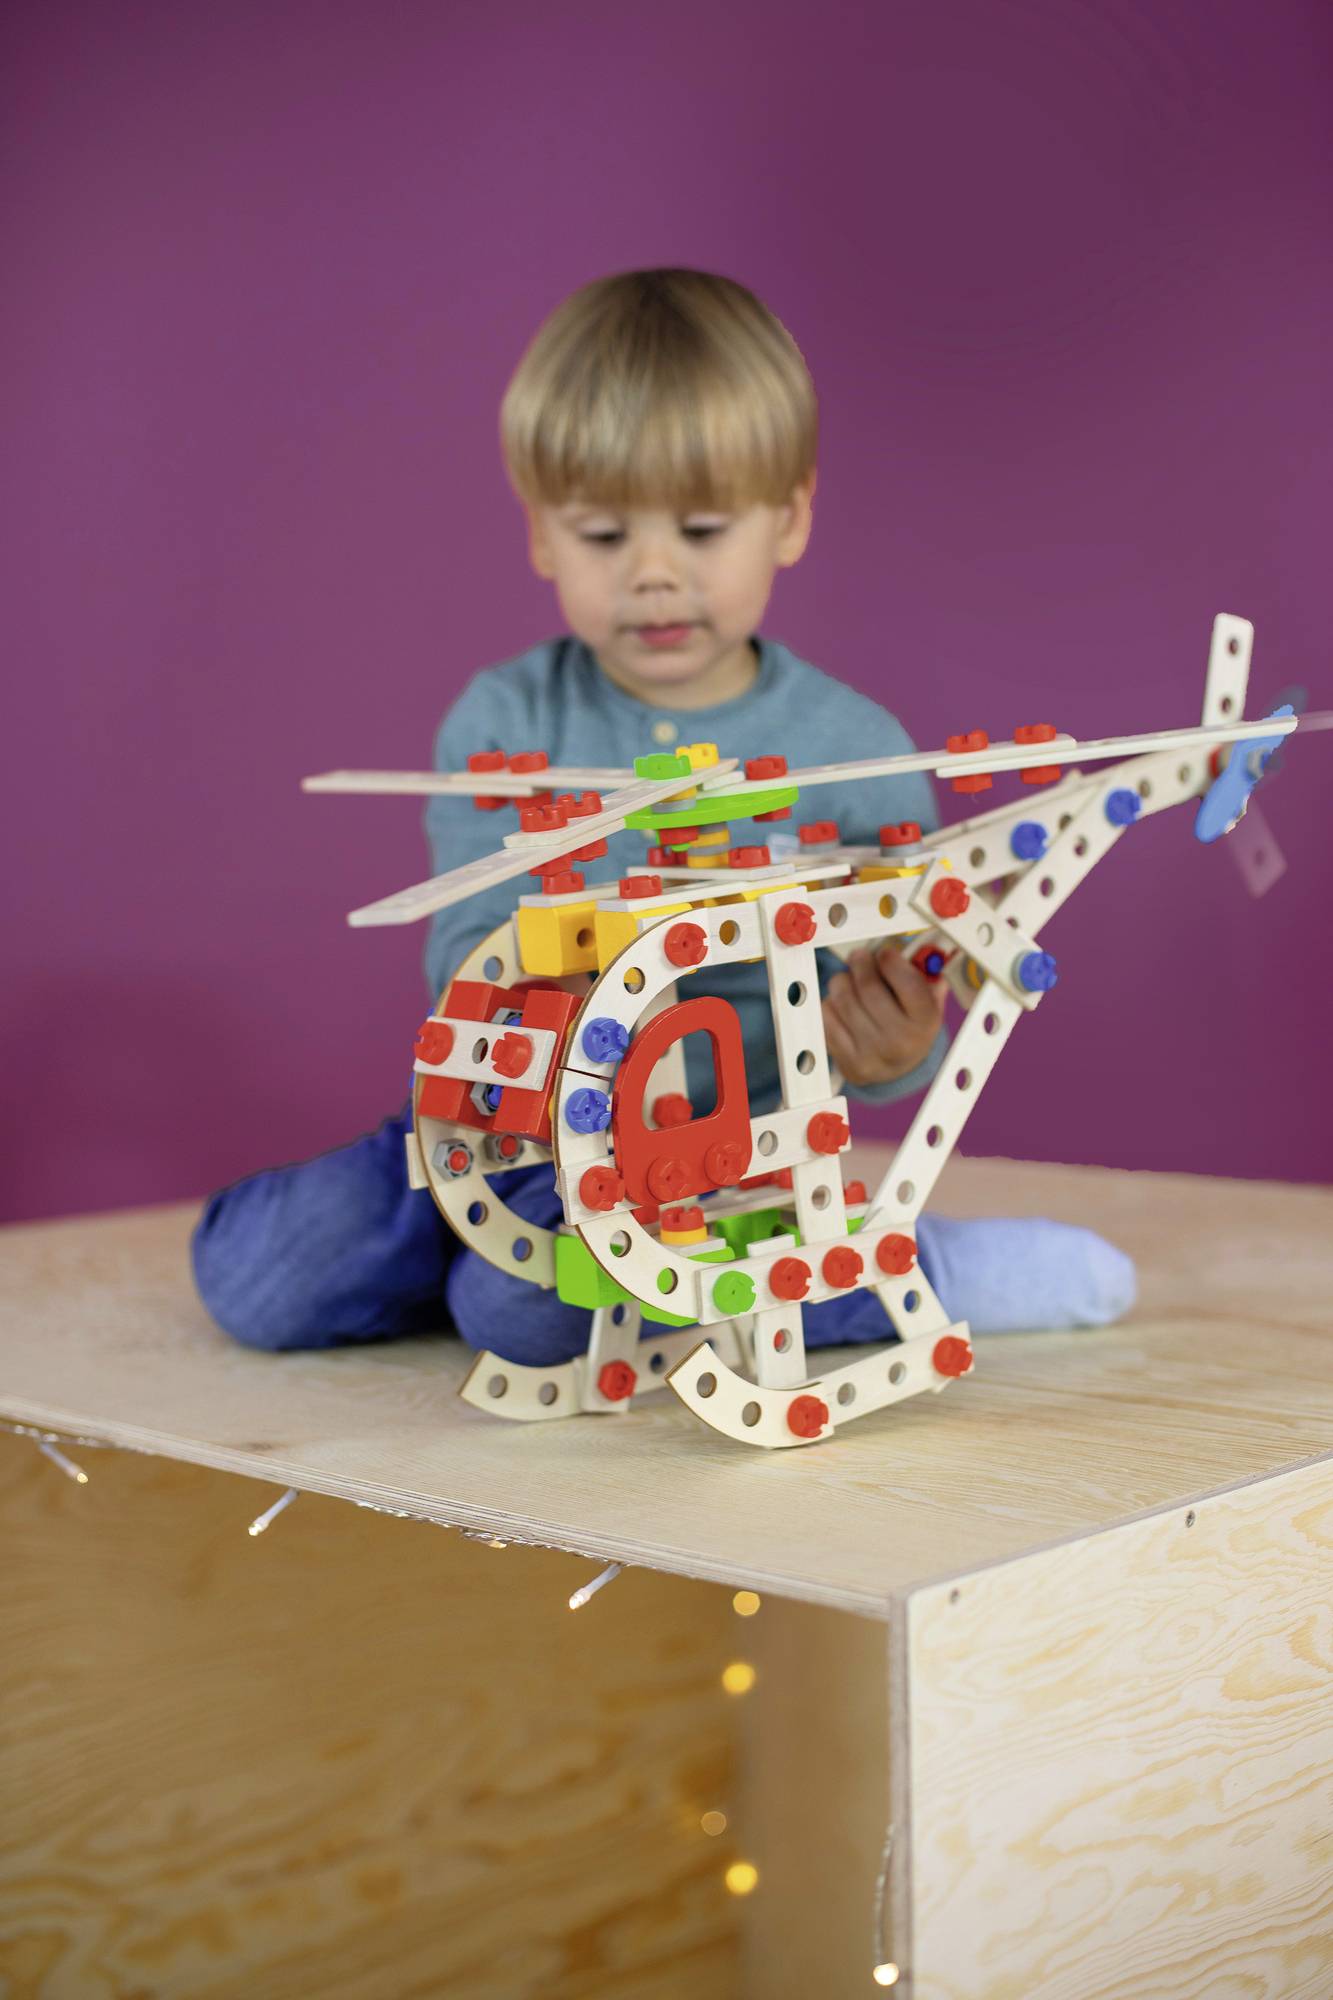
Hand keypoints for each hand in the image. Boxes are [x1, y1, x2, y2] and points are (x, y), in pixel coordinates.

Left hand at [822, 943, 948, 1086]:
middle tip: (859, 957)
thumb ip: (923, 973)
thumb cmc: (910, 1025)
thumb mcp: (928, 1000)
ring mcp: (873, 1054)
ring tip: (850, 981)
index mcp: (926, 1022)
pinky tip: (843, 1006)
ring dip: (842, 981)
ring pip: (842, 998)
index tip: (884, 953)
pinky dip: (831, 1003)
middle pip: (868, 987)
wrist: (899, 1070)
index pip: (907, 982)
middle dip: (860, 964)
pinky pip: (827, 1015)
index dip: (890, 960)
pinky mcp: (848, 1061)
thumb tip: (913, 949)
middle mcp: (902, 1042)